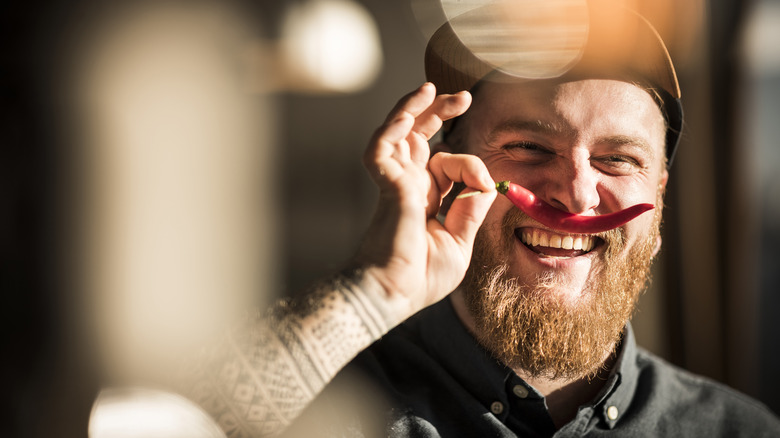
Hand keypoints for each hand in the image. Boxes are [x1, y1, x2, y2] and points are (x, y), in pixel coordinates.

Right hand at [355, 82, 495, 324]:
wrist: (392, 292)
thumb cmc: (419, 277)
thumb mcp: (460, 242)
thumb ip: (471, 210)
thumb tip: (485, 182)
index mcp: (425, 199)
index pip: (445, 163)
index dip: (469, 165)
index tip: (483, 184)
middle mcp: (409, 185)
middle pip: (420, 137)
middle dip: (439, 114)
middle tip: (462, 98)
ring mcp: (395, 183)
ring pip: (400, 133)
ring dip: (414, 109)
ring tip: (432, 89)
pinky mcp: (387, 185)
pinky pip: (383, 147)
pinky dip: (393, 128)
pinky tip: (408, 114)